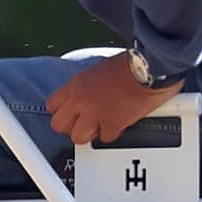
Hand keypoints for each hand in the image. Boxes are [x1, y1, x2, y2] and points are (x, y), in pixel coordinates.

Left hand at [46, 52, 184, 145]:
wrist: (149, 68)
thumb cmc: (130, 64)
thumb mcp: (98, 69)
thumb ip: (86, 86)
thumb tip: (84, 97)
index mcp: (76, 83)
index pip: (52, 105)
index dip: (62, 112)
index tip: (70, 114)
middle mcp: (81, 99)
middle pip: (59, 126)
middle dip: (71, 127)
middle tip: (83, 123)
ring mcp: (95, 112)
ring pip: (78, 137)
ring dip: (89, 134)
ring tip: (100, 126)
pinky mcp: (113, 123)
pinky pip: (105, 138)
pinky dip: (112, 133)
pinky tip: (118, 124)